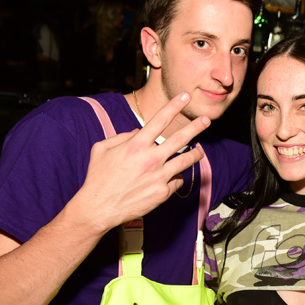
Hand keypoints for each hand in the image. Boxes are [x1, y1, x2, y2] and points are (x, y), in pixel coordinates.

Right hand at [73, 92, 208, 232]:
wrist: (99, 208)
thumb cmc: (98, 178)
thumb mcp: (102, 149)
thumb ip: (122, 137)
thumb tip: (139, 131)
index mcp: (136, 145)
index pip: (160, 120)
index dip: (174, 106)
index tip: (185, 96)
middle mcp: (151, 159)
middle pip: (180, 138)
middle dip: (196, 126)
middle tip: (206, 119)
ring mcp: (159, 177)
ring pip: (186, 161)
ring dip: (196, 154)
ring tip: (200, 150)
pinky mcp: (163, 193)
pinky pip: (177, 181)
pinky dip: (176, 178)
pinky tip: (172, 177)